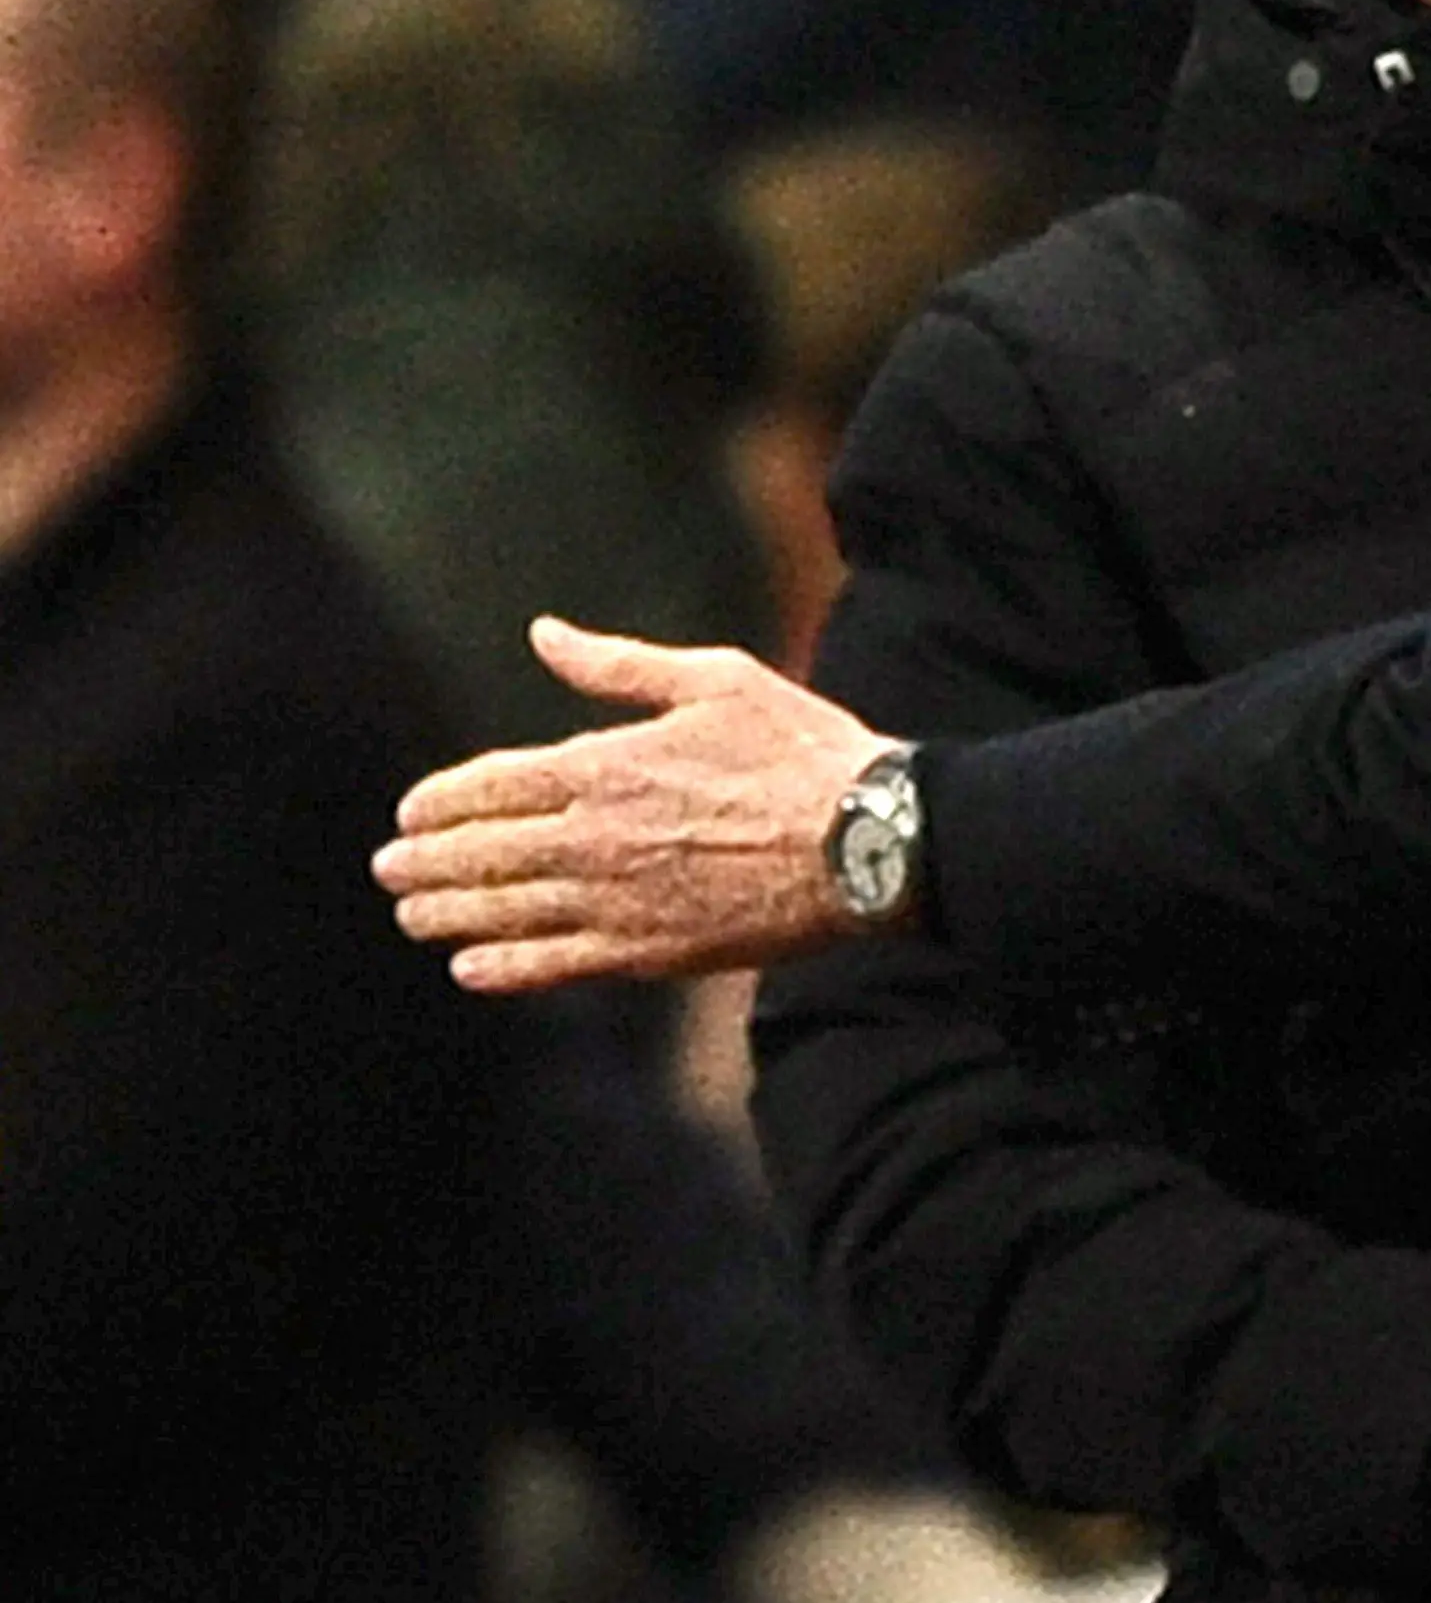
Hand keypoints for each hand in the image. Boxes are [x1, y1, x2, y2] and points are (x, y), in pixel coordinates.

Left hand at [373, 618, 895, 989]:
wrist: (868, 842)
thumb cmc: (799, 750)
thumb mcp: (714, 680)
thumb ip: (617, 667)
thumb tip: (543, 634)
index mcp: (605, 765)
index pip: (490, 786)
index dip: (440, 803)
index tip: (410, 814)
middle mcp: (594, 837)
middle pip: (480, 855)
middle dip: (424, 863)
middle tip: (390, 870)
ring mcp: (616, 900)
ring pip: (502, 913)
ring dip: (447, 915)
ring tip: (414, 917)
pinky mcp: (647, 951)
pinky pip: (552, 965)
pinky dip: (503, 968)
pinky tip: (472, 969)